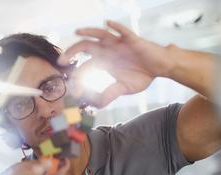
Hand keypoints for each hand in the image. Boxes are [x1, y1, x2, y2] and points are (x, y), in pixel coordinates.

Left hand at [58, 20, 174, 107]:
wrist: (160, 67)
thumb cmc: (142, 75)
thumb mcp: (124, 88)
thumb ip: (110, 94)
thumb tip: (97, 105)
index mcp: (104, 62)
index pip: (85, 66)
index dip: (77, 75)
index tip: (72, 86)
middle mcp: (108, 51)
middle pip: (86, 47)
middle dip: (72, 52)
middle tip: (61, 61)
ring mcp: (119, 44)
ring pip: (100, 34)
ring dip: (89, 32)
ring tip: (77, 31)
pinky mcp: (132, 40)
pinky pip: (123, 31)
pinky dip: (116, 27)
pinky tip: (108, 23)